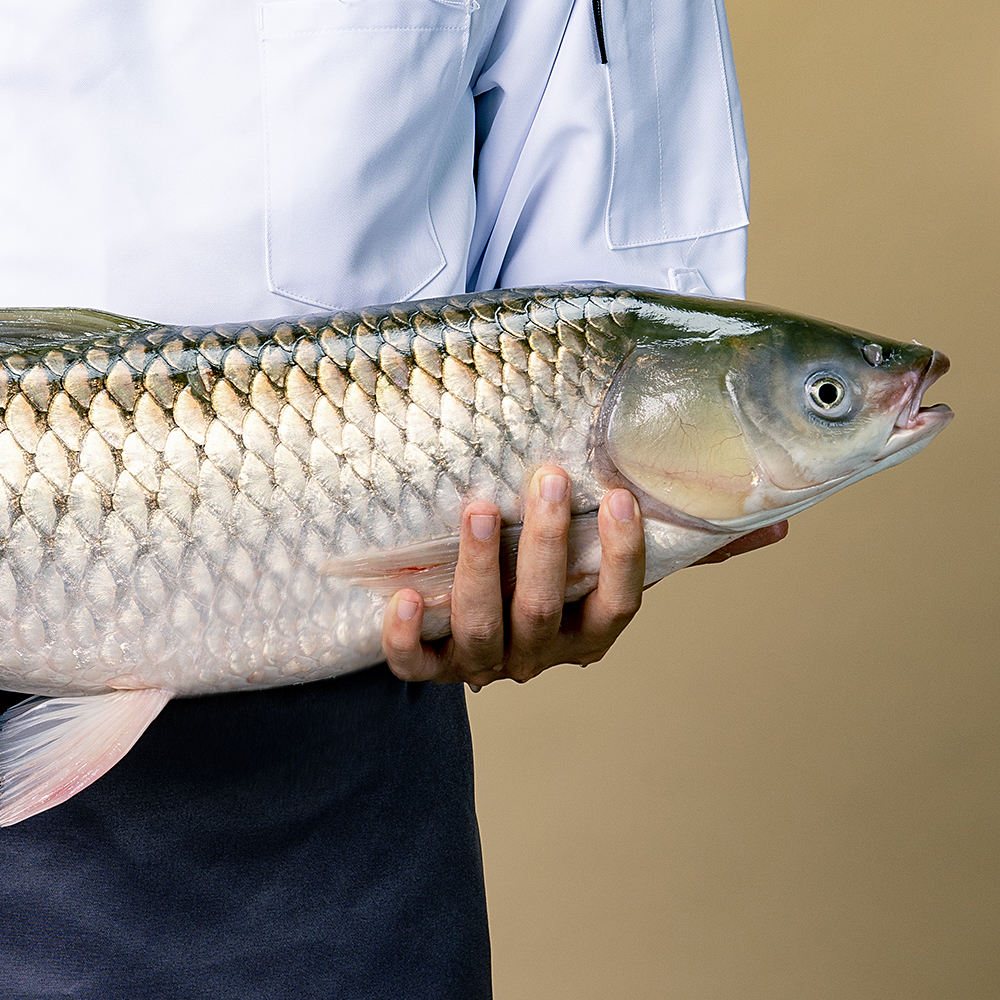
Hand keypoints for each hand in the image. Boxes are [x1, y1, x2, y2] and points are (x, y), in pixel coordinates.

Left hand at [381, 469, 788, 687]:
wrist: (483, 613)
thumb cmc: (563, 577)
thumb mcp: (618, 559)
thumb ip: (685, 542)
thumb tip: (779, 522)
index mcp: (591, 632)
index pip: (618, 605)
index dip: (622, 557)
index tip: (618, 496)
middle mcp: (540, 655)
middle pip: (545, 613)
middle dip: (546, 549)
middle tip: (546, 479)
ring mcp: (483, 663)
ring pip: (483, 631)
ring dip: (480, 573)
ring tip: (479, 510)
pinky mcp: (430, 663)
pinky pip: (416, 666)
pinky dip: (410, 638)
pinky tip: (402, 597)